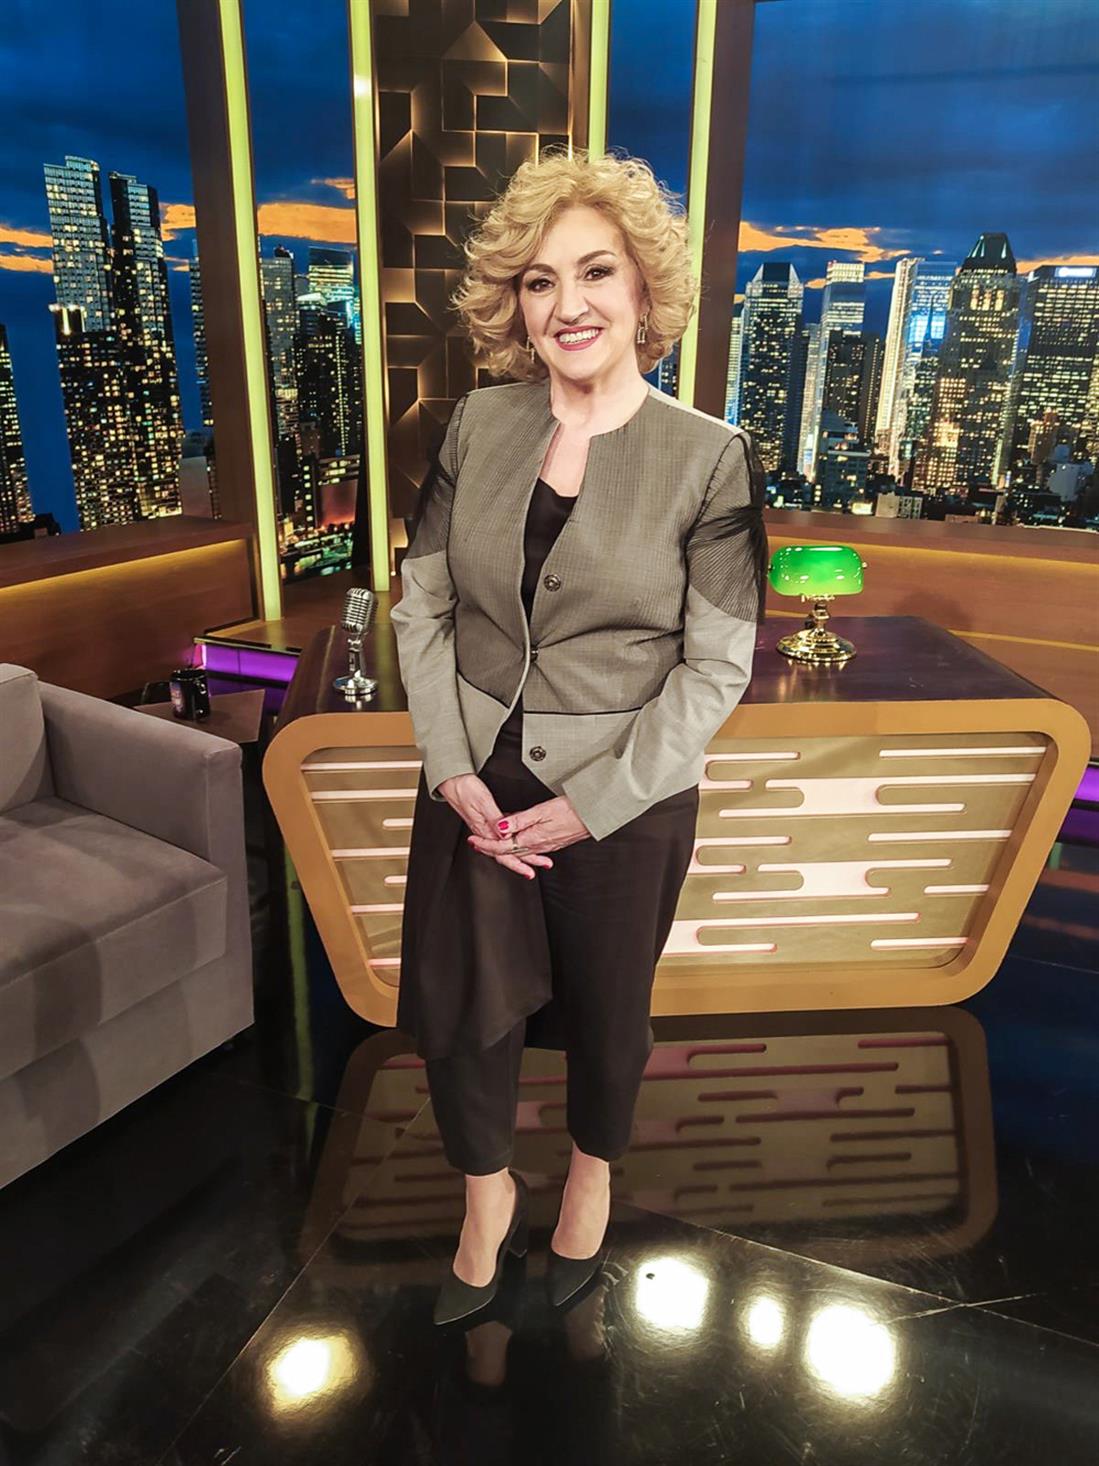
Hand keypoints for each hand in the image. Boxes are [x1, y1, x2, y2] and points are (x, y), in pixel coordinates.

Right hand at [436, 772, 555, 880]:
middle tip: (535, 870)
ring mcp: (484, 827)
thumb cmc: (465, 788)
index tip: (528, 871)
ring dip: (518, 853)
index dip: (517, 864)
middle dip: (520, 863)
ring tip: (532, 859)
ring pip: (504, 845)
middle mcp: (484, 832)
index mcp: (483, 830)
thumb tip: (505, 836)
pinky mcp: (485, 820)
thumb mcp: (483, 802)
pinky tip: (518, 837)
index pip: (502, 853)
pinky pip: (500, 835)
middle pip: (504, 853)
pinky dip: (512, 838)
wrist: (452, 780)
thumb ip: (495, 819)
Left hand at [467, 795, 591, 870]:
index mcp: (531, 839)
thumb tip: (498, 829)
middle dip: (490, 848)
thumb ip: (518, 821)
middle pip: (508, 852)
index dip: (485, 844)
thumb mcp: (540, 811)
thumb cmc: (571, 810)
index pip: (501, 846)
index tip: (473, 840)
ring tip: (492, 844)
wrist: (594, 815)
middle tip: (476, 843)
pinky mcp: (553, 844)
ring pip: (518, 852)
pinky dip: (518, 848)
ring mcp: (546, 846)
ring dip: (503, 849)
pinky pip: (530, 849)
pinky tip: (518, 842)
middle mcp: (537, 846)